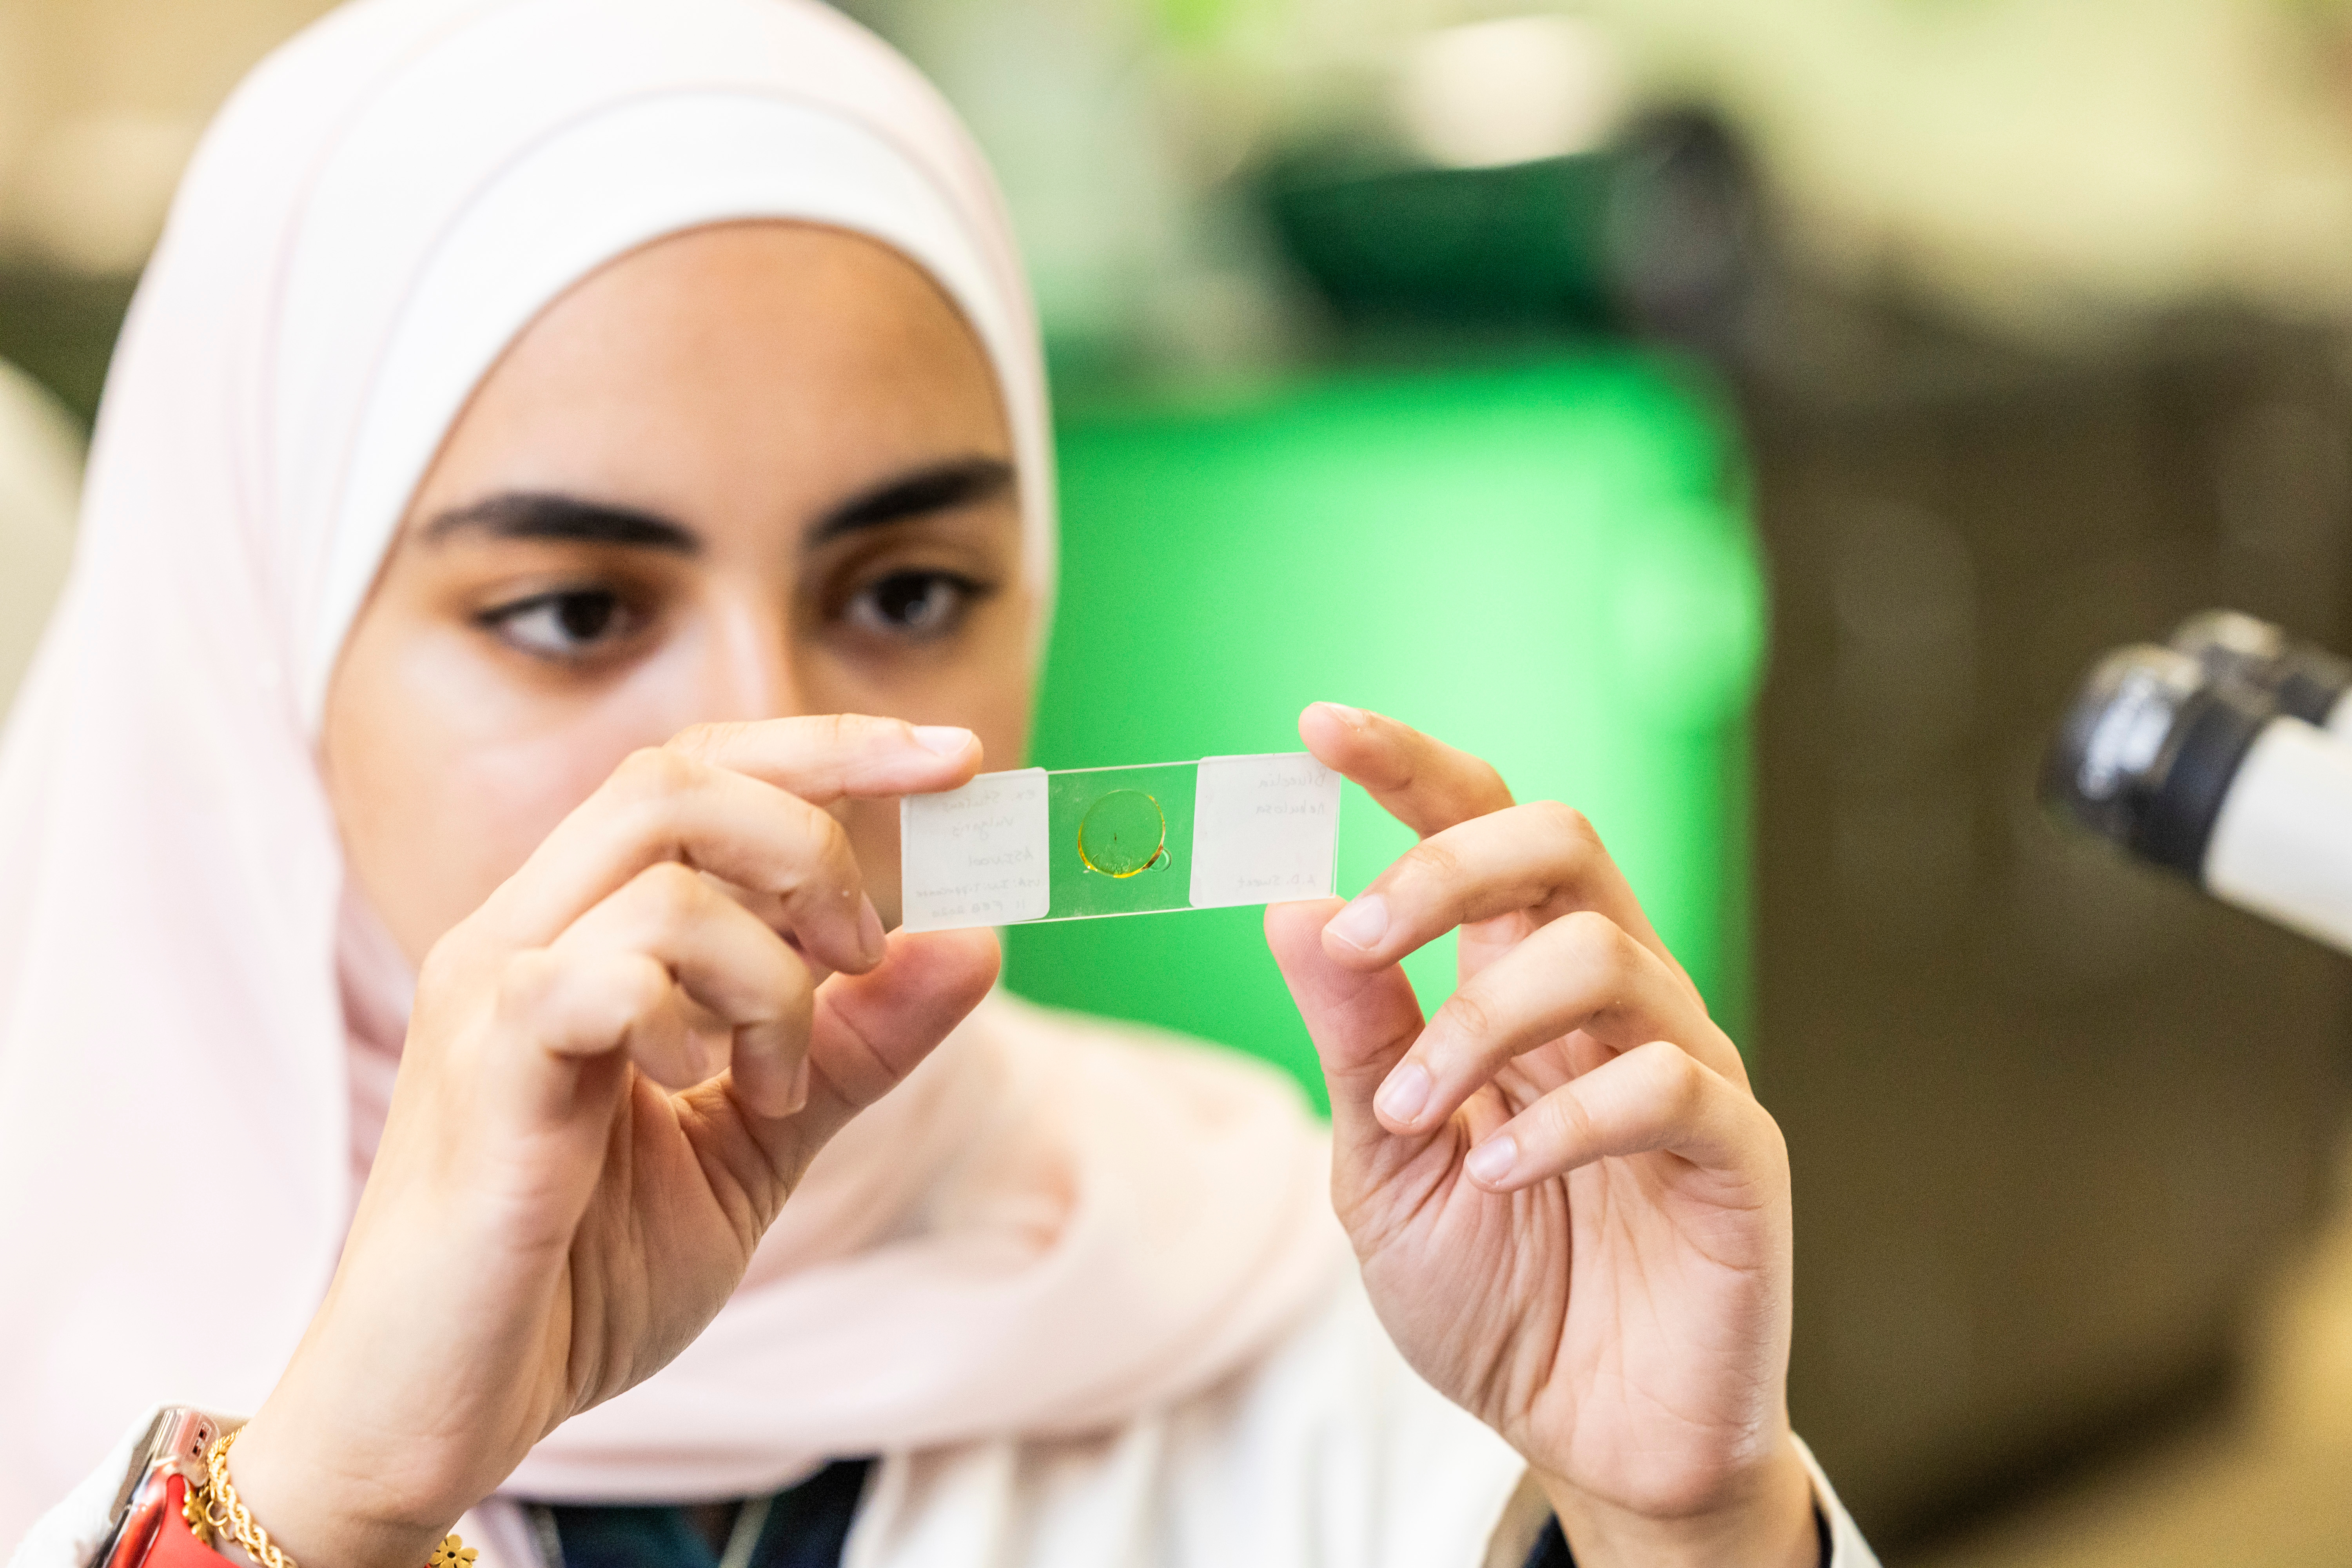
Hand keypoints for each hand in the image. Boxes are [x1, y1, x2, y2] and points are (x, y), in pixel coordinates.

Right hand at [230, 717, 999, 1567]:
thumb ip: (860, 1046)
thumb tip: (979, 942)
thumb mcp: (762, 1145)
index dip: (831, 747)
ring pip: (663, 878)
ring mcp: (490, 996)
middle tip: (862, 953)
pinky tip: (701, 1090)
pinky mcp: (484, 1074)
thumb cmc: (579, 1275)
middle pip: (678, 778)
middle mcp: (520, 931)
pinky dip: (689, 1018)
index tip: (958, 760)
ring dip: (771, 974)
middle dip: (814, 839)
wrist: (442, 1411)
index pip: (701, 768)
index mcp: (578, 928)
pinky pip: (600, 976)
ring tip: (775, 1080)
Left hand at [1266, 705, 1816, 1567]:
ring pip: (1604, 954)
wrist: (1592, 1436)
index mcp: (1516, 986)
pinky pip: (1666, 1087)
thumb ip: (1353, 1042)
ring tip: (1416, 1118)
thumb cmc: (1495, 1292)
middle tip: (1357, 938)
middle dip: (1447, 866)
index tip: (1316, 729)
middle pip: (1562, 842)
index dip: (1407, 766)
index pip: (1479, 827)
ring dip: (1479, 1024)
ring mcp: (1683, 1066)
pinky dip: (1566, 1122)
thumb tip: (1287, 905)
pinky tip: (1497, 1179)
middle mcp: (1609, 1001)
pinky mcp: (1736, 1151)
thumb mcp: (1384, 1166)